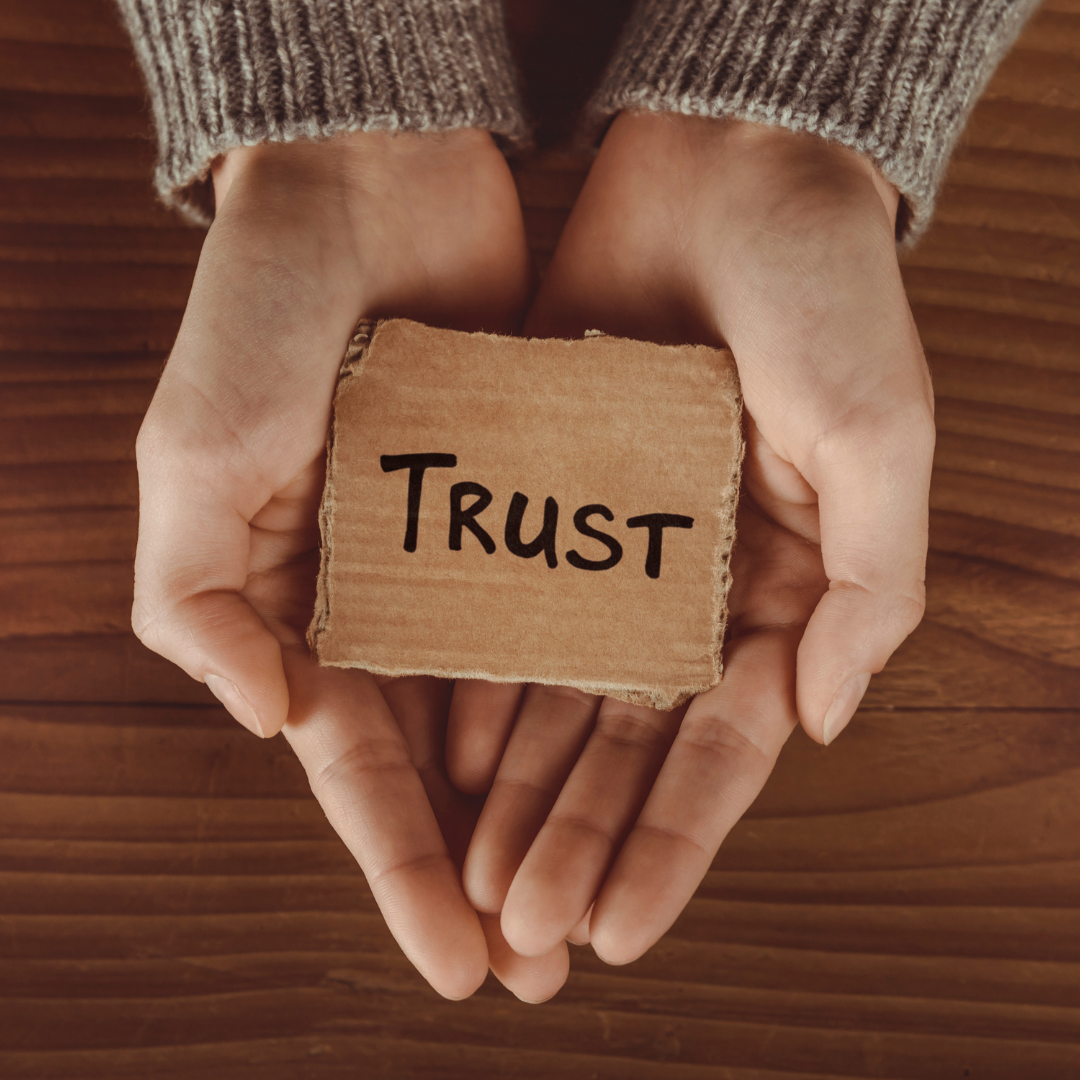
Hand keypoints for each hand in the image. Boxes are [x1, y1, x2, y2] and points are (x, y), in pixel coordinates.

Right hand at [132, 129, 565, 999]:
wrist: (370, 182)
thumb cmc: (262, 311)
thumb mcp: (194, 456)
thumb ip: (202, 599)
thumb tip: (272, 724)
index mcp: (305, 603)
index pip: (359, 768)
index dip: (400, 869)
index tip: (456, 962)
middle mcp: (395, 593)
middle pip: (450, 762)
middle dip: (491, 865)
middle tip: (544, 964)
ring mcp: (477, 550)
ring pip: (527, 703)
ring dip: (559, 801)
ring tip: (604, 894)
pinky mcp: (546, 499)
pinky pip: (582, 606)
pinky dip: (603, 681)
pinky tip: (640, 756)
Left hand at [453, 111, 934, 964]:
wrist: (723, 167)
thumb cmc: (824, 290)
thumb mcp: (880, 436)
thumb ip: (870, 588)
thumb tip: (818, 722)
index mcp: (780, 586)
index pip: (720, 748)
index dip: (673, 843)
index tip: (621, 929)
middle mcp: (691, 581)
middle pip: (625, 742)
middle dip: (579, 839)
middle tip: (525, 931)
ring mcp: (611, 544)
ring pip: (556, 692)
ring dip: (520, 787)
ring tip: (478, 876)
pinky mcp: (542, 496)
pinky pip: (503, 602)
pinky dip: (477, 678)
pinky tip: (446, 752)